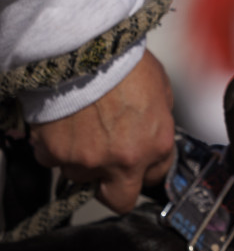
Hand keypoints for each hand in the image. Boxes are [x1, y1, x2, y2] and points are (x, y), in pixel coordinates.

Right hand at [29, 51, 175, 213]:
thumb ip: (158, 122)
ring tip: (83, 131)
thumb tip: (152, 130)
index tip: (139, 158)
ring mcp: (87, 161)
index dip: (146, 167)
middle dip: (115, 187)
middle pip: (118, 200)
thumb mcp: (162, 91)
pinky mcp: (55, 153)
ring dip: (83, 161)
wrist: (87, 50)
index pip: (155, 176)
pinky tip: (63, 125)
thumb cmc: (127, 63)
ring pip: (81, 177)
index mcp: (156, 146)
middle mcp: (124, 161)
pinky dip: (56, 148)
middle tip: (109, 167)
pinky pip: (53, 160)